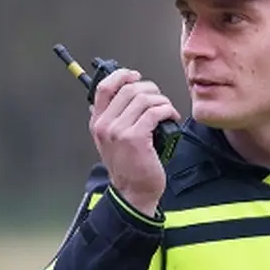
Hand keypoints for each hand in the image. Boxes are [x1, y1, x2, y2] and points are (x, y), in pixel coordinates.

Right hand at [88, 69, 180, 216]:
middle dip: (150, 89)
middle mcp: (105, 125)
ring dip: (161, 100)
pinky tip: (171, 117)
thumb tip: (118, 95)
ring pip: (144, 99)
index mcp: (98, 122)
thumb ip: (111, 119)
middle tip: (159, 99)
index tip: (135, 76)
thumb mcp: (110, 141)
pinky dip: (167, 110)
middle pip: (129, 89)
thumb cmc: (128, 167)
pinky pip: (155, 112)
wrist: (133, 193)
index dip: (122, 75)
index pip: (104, 87)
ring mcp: (119, 131)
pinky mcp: (136, 138)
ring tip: (167, 110)